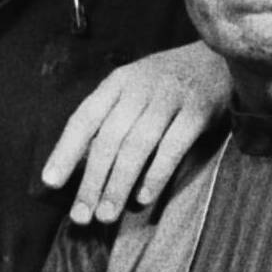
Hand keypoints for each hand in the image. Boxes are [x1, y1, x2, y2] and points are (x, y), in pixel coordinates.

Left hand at [40, 43, 230, 223]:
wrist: (221, 56)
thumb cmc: (168, 83)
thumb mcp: (135, 87)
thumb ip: (111, 118)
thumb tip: (80, 167)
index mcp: (118, 82)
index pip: (84, 118)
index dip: (65, 151)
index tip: (50, 183)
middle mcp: (140, 87)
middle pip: (108, 138)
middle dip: (92, 180)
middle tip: (80, 215)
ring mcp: (170, 97)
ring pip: (137, 146)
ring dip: (118, 184)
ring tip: (106, 215)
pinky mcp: (198, 111)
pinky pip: (172, 147)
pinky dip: (156, 174)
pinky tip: (143, 198)